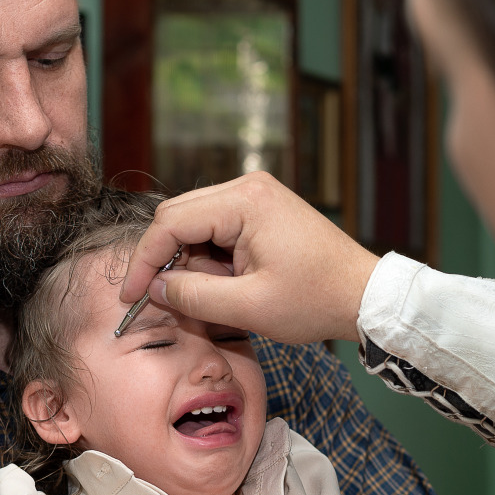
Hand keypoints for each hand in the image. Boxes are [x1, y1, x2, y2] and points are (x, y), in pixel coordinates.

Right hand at [118, 171, 380, 344]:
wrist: (363, 294)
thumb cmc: (315, 299)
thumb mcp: (249, 307)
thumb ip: (195, 296)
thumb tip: (156, 289)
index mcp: (245, 201)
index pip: (170, 223)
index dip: (144, 261)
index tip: (131, 295)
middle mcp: (247, 187)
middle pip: (177, 216)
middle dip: (163, 259)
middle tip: (158, 299)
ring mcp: (255, 196)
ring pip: (193, 223)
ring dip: (187, 261)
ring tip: (206, 297)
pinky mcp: (261, 210)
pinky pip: (215, 229)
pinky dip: (207, 258)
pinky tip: (221, 285)